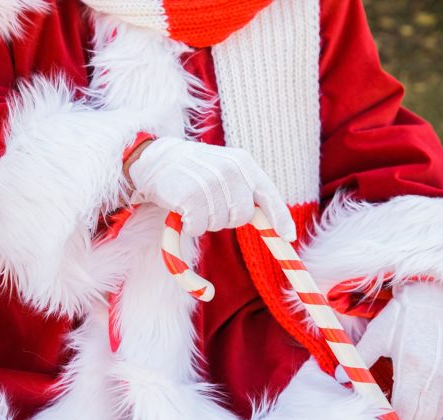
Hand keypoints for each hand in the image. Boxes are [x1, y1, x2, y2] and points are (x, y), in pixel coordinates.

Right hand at [128, 136, 295, 239]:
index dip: (280, 218)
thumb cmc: (194, 170)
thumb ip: (247, 190)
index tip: (288, 237)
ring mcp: (210, 182)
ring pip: (219, 223)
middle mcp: (230, 170)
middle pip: (243, 216)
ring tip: (194, 202)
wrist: (154, 159)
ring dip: (206, 221)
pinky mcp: (189, 196)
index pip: (269, 194)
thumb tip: (272, 223)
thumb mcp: (226, 170)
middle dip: (228, 219)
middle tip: (211, 206)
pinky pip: (198, 227)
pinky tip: (182, 209)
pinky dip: (190, 225)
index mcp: (243, 162)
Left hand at [352, 282, 442, 419]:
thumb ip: (359, 360)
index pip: (405, 413)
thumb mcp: (376, 335)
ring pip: (437, 413)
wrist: (435, 296)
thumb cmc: (402, 314)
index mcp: (412, 368)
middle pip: (422, 419)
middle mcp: (435, 376)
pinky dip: (435, 409)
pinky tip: (422, 406)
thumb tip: (341, 377)